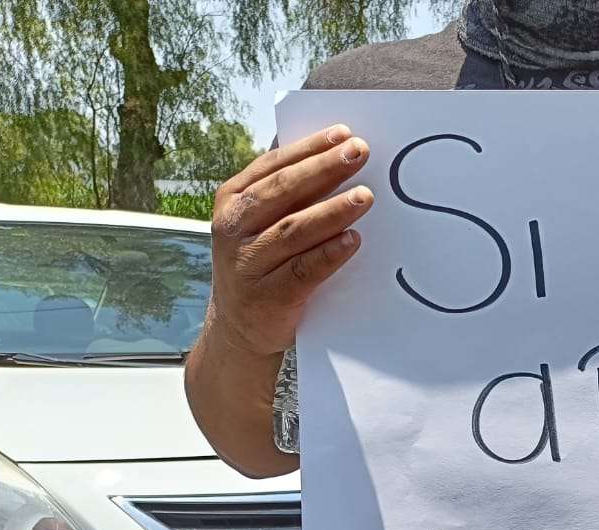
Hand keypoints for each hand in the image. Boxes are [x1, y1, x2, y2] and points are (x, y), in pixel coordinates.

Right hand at [203, 125, 374, 358]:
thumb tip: (333, 153)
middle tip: (360, 153)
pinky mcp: (268, 296)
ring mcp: (248, 262)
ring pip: (293, 229)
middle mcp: (234, 227)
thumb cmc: (262, 263)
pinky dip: (328, 254)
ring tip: (365, 197)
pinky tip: (352, 241)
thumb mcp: (259, 223)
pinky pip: (302, 270)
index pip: (274, 166)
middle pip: (283, 191)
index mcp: (232, 199)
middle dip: (324, 169)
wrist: (240, 327)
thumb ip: (285, 194)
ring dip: (332, 211)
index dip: (309, 148)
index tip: (344, 134)